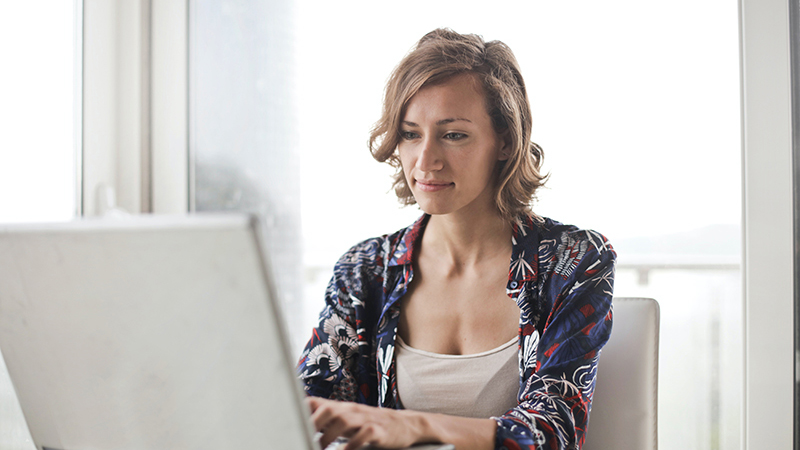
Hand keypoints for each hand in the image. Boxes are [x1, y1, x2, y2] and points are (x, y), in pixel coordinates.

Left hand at [307, 397, 431, 449]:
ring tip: (320, 448)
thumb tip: (301, 424)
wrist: (405, 424)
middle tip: (303, 437)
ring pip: (344, 421)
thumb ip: (327, 420)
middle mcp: (352, 410)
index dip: (301, 410)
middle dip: (313, 424)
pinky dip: (353, 444)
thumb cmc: (370, 424)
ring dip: (329, 435)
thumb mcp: (348, 420)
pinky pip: (365, 434)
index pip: (317, 402)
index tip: (287, 422)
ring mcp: (366, 419)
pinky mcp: (380, 431)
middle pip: (329, 409)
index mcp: (341, 408)